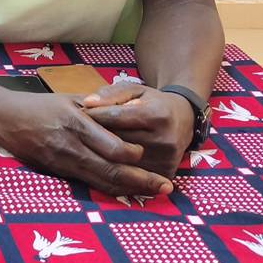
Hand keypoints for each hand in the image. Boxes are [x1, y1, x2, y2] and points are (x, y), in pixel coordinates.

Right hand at [0, 92, 174, 196]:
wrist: (3, 117)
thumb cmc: (38, 105)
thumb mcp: (68, 99)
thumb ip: (98, 108)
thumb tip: (129, 112)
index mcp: (76, 123)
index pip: (113, 147)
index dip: (134, 156)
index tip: (147, 156)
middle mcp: (71, 145)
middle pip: (112, 170)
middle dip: (143, 181)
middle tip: (166, 186)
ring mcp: (62, 162)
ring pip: (102, 182)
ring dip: (130, 189)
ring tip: (154, 192)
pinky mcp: (56, 172)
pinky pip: (88, 183)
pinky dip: (110, 188)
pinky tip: (126, 190)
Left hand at [79, 82, 194, 178]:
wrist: (184, 120)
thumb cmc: (151, 102)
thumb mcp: (134, 90)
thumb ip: (110, 94)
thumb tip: (87, 103)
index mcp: (156, 115)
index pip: (115, 117)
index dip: (94, 115)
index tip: (78, 113)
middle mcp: (164, 139)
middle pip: (117, 141)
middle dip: (96, 135)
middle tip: (79, 130)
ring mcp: (166, 158)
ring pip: (122, 160)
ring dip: (104, 153)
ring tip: (91, 143)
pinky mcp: (165, 172)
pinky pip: (133, 173)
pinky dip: (117, 165)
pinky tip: (106, 157)